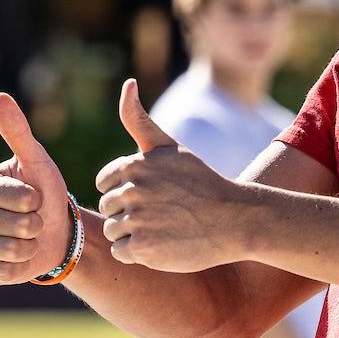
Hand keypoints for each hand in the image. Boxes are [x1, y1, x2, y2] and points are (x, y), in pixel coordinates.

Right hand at [0, 92, 73, 285]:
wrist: (53, 234)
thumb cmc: (44, 193)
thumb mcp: (37, 161)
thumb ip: (18, 132)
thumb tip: (0, 97)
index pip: (16, 197)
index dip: (35, 200)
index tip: (36, 198)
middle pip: (12, 226)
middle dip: (35, 225)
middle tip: (34, 222)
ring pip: (8, 250)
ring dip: (30, 247)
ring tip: (28, 239)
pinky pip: (0, 273)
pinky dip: (19, 268)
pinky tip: (19, 257)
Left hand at [95, 78, 245, 271]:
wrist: (234, 219)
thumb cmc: (200, 182)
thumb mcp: (170, 147)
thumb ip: (139, 119)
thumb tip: (127, 83)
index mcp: (134, 164)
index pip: (104, 183)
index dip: (125, 190)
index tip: (151, 193)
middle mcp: (133, 190)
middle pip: (108, 208)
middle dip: (130, 212)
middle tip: (163, 212)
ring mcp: (138, 220)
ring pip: (113, 230)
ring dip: (133, 233)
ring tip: (163, 228)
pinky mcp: (144, 249)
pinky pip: (121, 252)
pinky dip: (138, 253)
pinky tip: (163, 244)